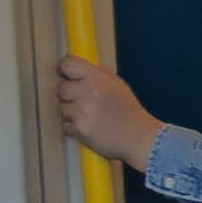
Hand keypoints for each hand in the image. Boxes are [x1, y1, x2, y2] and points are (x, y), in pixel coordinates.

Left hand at [54, 51, 162, 167]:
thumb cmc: (130, 113)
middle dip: (70, 96)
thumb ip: (97, 75)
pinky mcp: (80, 129)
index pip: (69, 64)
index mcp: (99, 78)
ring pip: (62, 108)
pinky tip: (89, 127)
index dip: (65, 70)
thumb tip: (77, 69)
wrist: (140, 138)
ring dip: (72, 114)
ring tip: (90, 117)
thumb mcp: (117, 85)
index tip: (65, 75)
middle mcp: (89, 92)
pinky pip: (66, 126)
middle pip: (62, 89)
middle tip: (85, 102)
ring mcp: (83, 111)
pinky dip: (74, 128)